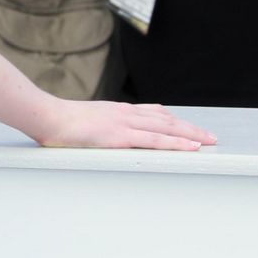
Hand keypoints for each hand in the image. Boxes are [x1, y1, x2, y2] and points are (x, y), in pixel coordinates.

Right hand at [37, 98, 216, 150]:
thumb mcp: (84, 121)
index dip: (173, 120)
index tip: (187, 126)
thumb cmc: (59, 122)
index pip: (153, 113)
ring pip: (166, 128)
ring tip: (209, 141)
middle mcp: (125, 113)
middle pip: (166, 119)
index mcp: (116, 111)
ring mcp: (124, 123)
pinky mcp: (121, 136)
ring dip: (191, 134)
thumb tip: (101, 135)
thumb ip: (99, 126)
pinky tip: (190, 147)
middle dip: (190, 127)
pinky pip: (155, 140)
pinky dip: (176, 143)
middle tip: (210, 135)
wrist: (47, 116)